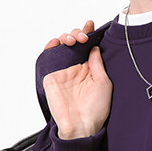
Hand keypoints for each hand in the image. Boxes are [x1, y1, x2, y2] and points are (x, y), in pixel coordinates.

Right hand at [42, 20, 112, 139]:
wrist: (81, 125)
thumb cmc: (95, 110)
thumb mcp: (103, 83)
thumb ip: (97, 64)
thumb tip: (95, 47)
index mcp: (89, 69)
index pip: (87, 46)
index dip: (88, 33)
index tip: (91, 25)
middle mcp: (75, 68)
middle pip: (73, 42)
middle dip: (77, 33)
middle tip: (82, 37)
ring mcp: (62, 71)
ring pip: (60, 46)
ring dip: (65, 37)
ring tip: (73, 40)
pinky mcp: (51, 76)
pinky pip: (47, 57)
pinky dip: (50, 46)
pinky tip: (56, 42)